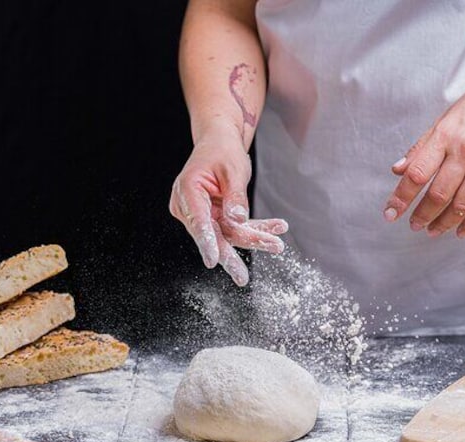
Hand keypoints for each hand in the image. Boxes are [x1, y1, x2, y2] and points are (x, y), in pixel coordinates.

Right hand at [169, 127, 287, 285]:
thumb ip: (236, 196)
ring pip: (227, 234)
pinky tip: (275, 228)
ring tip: (276, 244)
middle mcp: (189, 205)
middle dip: (231, 254)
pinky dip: (254, 229)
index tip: (213, 260)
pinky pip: (234, 227)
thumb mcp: (234, 170)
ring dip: (253, 238)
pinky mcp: (212, 217)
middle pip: (212, 234)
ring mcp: (200, 213)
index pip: (198, 220)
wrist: (220, 142)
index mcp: (188, 190)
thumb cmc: (223, 151)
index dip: (207, 241)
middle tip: (242, 277)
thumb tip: (238, 220)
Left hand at [383, 77, 464, 237]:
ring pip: (462, 204)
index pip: (417, 173)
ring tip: (433, 231)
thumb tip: (397, 170)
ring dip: (445, 222)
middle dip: (422, 215)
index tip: (391, 213)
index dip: (401, 197)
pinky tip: (460, 231)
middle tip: (413, 225)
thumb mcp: (443, 120)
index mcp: (445, 136)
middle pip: (439, 194)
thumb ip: (420, 148)